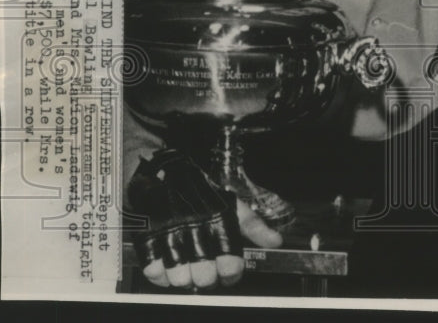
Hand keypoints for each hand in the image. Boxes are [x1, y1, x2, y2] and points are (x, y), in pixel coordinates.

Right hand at [128, 149, 282, 289]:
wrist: (167, 171)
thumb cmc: (204, 192)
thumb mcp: (233, 203)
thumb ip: (255, 225)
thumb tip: (276, 241)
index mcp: (220, 219)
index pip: (231, 264)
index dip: (232, 275)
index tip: (229, 274)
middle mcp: (197, 226)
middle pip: (205, 275)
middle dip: (208, 279)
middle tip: (207, 273)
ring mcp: (171, 232)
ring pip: (180, 276)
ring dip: (185, 279)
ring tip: (189, 271)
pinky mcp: (148, 234)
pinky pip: (153, 270)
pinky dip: (161, 276)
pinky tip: (169, 268)